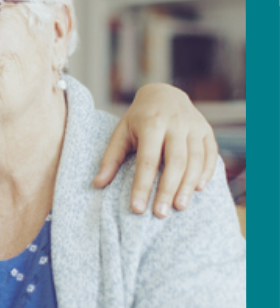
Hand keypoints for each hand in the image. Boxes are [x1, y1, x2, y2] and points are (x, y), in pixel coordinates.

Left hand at [93, 84, 217, 217]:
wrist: (165, 93)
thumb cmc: (138, 118)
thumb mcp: (121, 132)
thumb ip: (110, 159)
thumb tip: (97, 184)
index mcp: (151, 124)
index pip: (147, 161)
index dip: (142, 186)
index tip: (137, 208)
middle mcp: (175, 124)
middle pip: (175, 162)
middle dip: (168, 190)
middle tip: (160, 214)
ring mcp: (194, 127)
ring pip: (195, 160)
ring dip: (188, 186)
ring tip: (179, 207)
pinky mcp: (207, 131)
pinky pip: (210, 154)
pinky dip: (206, 173)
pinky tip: (198, 190)